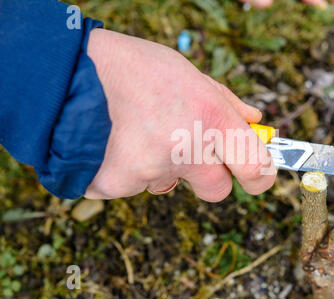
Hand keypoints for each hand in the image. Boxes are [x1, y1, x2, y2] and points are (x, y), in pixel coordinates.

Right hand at [85, 29, 275, 201]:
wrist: (68, 74)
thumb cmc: (134, 68)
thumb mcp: (189, 73)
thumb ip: (226, 101)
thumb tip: (255, 121)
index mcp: (209, 117)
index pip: (255, 167)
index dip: (261, 176)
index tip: (257, 175)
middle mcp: (185, 149)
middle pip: (218, 190)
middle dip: (210, 176)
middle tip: (190, 151)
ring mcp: (150, 171)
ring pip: (171, 186)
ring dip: (163, 167)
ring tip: (141, 133)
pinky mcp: (118, 186)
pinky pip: (137, 187)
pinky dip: (131, 171)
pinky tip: (118, 143)